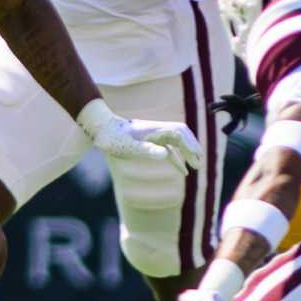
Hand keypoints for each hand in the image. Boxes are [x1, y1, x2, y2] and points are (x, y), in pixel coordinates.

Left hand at [77, 99, 199, 170]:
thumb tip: (166, 155)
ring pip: (177, 143)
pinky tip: (183, 171)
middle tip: (199, 161)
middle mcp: (158, 130)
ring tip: (197, 166)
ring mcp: (155, 136)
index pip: (179, 133)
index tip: (197, 155)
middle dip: (192, 147)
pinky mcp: (150, 143)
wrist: (101, 130)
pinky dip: (177, 159)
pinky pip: (169, 150)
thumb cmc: (113, 138)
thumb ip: (147, 150)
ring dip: (187, 153)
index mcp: (155, 129)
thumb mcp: (128, 146)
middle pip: (182, 135)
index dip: (189, 144)